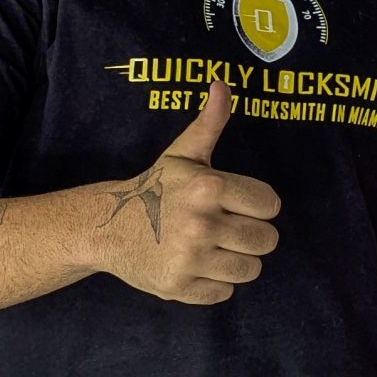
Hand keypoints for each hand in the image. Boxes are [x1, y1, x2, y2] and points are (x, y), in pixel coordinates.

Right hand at [94, 81, 282, 303]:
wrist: (106, 226)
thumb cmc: (155, 188)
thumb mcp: (184, 154)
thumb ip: (210, 123)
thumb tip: (222, 84)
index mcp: (209, 187)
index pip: (270, 205)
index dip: (258, 205)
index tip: (239, 205)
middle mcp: (202, 224)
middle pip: (266, 240)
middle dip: (252, 234)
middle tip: (228, 228)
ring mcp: (191, 259)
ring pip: (251, 269)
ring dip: (238, 261)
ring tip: (216, 248)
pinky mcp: (179, 287)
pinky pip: (225, 293)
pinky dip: (215, 284)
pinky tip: (198, 267)